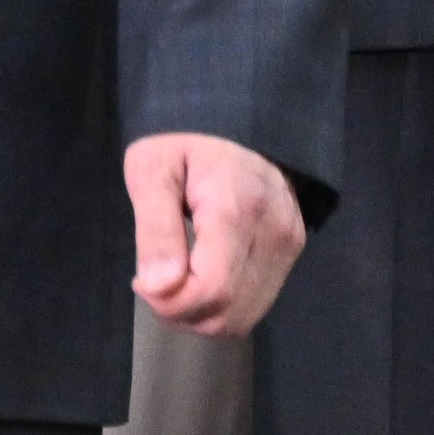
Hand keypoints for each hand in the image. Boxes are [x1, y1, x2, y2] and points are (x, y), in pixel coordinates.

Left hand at [124, 132, 305, 338]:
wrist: (239, 116)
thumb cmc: (184, 140)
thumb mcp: (152, 168)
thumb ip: (154, 228)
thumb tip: (158, 287)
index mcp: (235, 208)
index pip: (212, 290)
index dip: (170, 304)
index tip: (141, 281)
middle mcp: (272, 233)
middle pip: (227, 313)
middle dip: (180, 313)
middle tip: (154, 282)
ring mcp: (288, 245)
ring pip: (242, 318)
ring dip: (200, 315)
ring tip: (176, 282)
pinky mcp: (291, 251)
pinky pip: (255, 305)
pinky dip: (222, 307)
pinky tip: (200, 280)